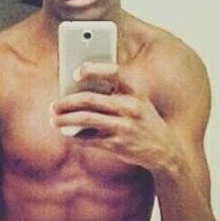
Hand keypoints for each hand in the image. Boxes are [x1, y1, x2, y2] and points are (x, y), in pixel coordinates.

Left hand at [50, 62, 184, 175]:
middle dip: (67, 102)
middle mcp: (130, 107)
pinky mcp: (118, 144)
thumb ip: (116, 94)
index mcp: (136, 92)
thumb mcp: (139, 103)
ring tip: (54, 120)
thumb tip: (80, 91)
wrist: (165, 151)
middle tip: (54, 105)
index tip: (76, 72)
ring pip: (85, 119)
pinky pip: (89, 138)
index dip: (94, 69)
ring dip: (65, 119)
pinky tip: (68, 133)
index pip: (114, 73)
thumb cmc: (145, 122)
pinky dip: (76, 136)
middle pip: (90, 99)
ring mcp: (123, 126)